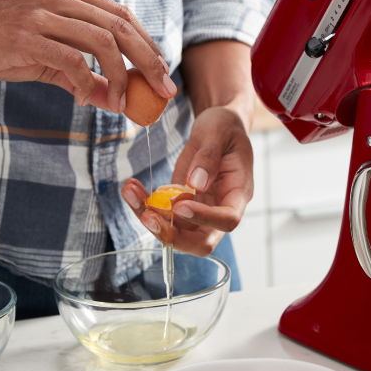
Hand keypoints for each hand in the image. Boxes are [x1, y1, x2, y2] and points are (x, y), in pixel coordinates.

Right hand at [0, 0, 175, 111]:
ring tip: (121, 103)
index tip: (163, 73)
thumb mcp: (50, 57)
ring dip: (120, 77)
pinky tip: (82, 97)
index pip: (123, 16)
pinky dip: (84, 82)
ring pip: (102, 42)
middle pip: (121, 27)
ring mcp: (42, 14)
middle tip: (163, 89)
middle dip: (148, 61)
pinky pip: (70, 59)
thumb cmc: (4, 43)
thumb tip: (114, 102)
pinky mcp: (25, 35)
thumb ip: (83, 76)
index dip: (148, 45)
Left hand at [121, 107, 253, 254]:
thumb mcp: (218, 133)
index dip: (205, 218)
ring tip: (131, 192)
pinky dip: (144, 205)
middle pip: (202, 241)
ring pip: (176, 231)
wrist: (217, 128)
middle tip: (148, 216)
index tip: (179, 204)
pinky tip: (132, 188)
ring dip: (150, 218)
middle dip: (173, 236)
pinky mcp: (182, 205)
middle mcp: (221, 208)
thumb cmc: (225, 128)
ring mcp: (200, 210)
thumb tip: (196, 184)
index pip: (228, 219)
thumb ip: (209, 157)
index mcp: (238, 192)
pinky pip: (162, 215)